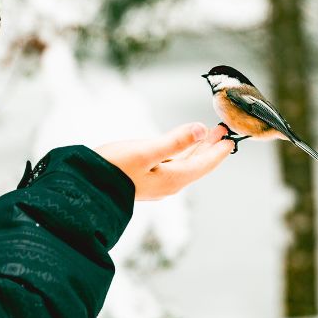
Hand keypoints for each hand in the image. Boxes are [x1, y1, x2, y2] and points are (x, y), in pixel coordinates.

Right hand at [94, 122, 231, 200]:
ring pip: (184, 164)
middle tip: (223, 132)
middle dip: (210, 147)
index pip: (203, 164)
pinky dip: (181, 152)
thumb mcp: (145, 151)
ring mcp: (157, 183)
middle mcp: (168, 183)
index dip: (218, 151)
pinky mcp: (145, 179)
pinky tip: (181, 147)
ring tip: (208, 135)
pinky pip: (172, 165)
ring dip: (196, 149)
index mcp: (172, 178)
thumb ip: (175, 141)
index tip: (232, 139)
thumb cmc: (113, 169)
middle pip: (196, 164)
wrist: (86, 188)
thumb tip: (201, 130)